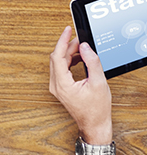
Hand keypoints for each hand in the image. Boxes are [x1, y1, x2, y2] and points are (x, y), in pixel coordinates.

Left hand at [49, 26, 113, 143]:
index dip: (62, 41)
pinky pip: (60, 70)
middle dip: (67, 46)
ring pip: (57, 63)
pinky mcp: (60, 88)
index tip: (67, 30)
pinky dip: (68, 61)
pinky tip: (78, 58)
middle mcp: (55, 85)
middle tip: (79, 39)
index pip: (57, 56)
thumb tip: (85, 47)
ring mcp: (56, 87)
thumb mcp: (99, 83)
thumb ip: (92, 63)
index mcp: (62, 84)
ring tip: (82, 48)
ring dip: (68, 53)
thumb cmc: (97, 109)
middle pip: (56, 58)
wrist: (94, 124)